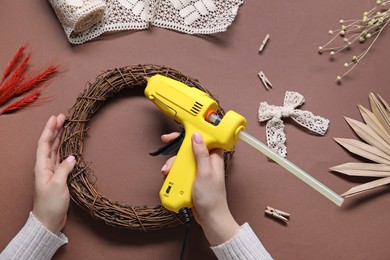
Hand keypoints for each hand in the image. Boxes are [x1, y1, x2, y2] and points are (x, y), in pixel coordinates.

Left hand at [32, 114, 75, 233]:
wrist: (48, 221)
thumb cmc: (50, 204)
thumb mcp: (57, 185)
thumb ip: (64, 169)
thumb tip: (72, 157)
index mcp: (41, 166)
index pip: (44, 143)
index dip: (50, 129)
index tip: (56, 117)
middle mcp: (45, 166)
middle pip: (49, 143)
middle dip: (55, 129)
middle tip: (63, 117)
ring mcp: (51, 171)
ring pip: (55, 149)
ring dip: (60, 137)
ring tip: (66, 126)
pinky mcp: (58, 177)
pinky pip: (61, 158)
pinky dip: (65, 149)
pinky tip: (69, 145)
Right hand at [160, 132, 239, 245]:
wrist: (209, 218)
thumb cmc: (212, 198)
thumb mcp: (205, 173)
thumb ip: (201, 154)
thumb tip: (197, 136)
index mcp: (213, 157)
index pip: (201, 139)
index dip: (188, 134)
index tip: (175, 136)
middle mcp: (205, 162)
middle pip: (187, 150)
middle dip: (175, 155)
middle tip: (168, 159)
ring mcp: (198, 171)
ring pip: (182, 161)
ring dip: (173, 167)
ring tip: (167, 174)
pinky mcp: (192, 179)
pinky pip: (180, 172)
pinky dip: (174, 175)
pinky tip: (170, 180)